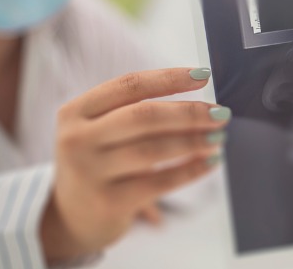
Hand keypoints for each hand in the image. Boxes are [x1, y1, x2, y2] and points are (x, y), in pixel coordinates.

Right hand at [41, 68, 230, 262]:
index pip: (129, 85)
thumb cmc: (99, 163)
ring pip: (154, 149)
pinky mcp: (108, 202)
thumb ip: (135, 110)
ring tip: (219, 138)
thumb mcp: (100, 131)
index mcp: (76, 111)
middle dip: (189, 113)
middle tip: (221, 114)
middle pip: (144, 116)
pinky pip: (161, 182)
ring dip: (195, 141)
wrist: (71, 218)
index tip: (203, 75)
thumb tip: (200, 100)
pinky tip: (211, 162)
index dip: (169, 78)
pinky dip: (191, 170)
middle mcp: (77, 139)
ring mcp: (90, 172)